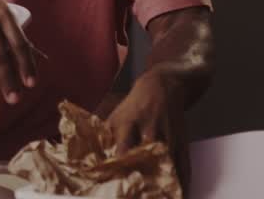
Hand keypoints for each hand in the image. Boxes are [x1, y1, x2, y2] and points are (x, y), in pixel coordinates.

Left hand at [106, 70, 190, 192]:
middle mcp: (150, 131)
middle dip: (141, 178)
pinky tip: (179, 195)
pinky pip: (184, 166)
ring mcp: (169, 138)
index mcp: (129, 123)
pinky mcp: (183, 143)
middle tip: (137, 194)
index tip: (113, 181)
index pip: (123, 149)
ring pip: (167, 166)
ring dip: (162, 185)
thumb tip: (93, 158)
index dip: (119, 166)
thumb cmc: (134, 106)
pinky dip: (183, 183)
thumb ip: (106, 136)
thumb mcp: (116, 115)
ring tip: (158, 197)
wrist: (163, 88)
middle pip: (147, 160)